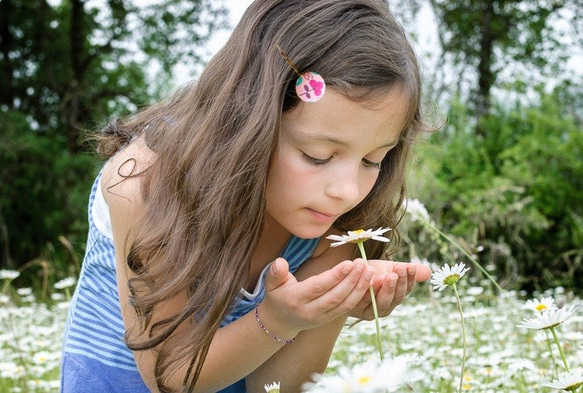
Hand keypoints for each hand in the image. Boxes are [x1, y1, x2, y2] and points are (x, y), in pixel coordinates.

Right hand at [259, 257, 375, 338]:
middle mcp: (310, 311)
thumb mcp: (271, 283)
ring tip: (370, 271)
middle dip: (352, 280)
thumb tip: (280, 262)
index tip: (349, 263)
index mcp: (296, 299)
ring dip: (359, 288)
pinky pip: (346, 309)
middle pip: (335, 296)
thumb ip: (276, 272)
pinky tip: (367, 283)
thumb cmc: (278, 296)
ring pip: (344, 304)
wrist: (280, 321)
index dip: (335, 276)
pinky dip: (359, 296)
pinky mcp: (329, 320)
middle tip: (364, 263)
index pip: (319, 287)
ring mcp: (321, 318)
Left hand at [347, 260, 430, 320]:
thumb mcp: (389, 268)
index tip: (410, 267)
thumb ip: (405, 270)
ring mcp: (373, 311)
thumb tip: (429, 272)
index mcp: (396, 296)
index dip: (410, 279)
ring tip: (388, 275)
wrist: (346, 278)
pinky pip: (365, 302)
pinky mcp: (358, 310)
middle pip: (397, 297)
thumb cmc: (370, 272)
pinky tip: (370, 280)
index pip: (406, 289)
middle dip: (399, 283)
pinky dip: (368, 291)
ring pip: (383, 302)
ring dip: (386, 289)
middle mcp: (386, 307)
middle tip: (399, 269)